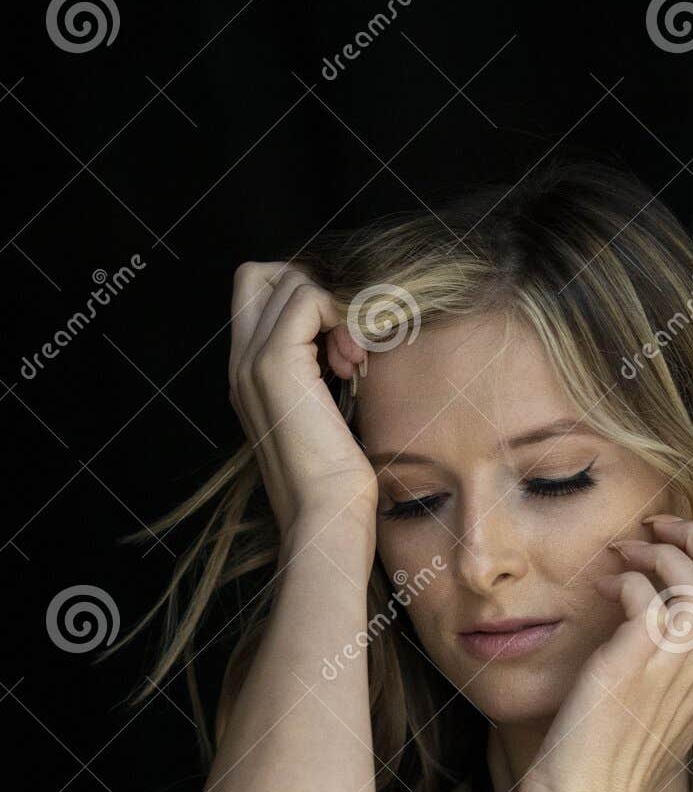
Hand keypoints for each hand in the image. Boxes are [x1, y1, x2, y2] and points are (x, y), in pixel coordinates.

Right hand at [228, 261, 378, 538]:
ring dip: (335, 310)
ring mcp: (252, 361)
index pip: (261, 294)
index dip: (305, 299)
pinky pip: (308, 298)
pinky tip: (352, 364)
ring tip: (351, 363)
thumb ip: (323, 373)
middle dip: (315, 291)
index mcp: (249, 376)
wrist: (325, 516)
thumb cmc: (337, 482)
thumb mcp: (328, 416)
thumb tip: (350, 338)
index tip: (341, 344)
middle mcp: (241, 363)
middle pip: (265, 275)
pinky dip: (341, 316)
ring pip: (290, 281)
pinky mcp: (275, 364)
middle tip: (344, 342)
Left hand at [518, 513, 692, 791]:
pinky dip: (626, 580)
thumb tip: (640, 628)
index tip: (670, 542)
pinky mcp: (634, 669)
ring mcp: (672, 670)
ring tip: (623, 552)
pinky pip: (647, 598)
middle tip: (653, 526)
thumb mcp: (650, 713)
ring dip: (660, 551)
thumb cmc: (606, 771)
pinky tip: (601, 590)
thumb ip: (660, 671)